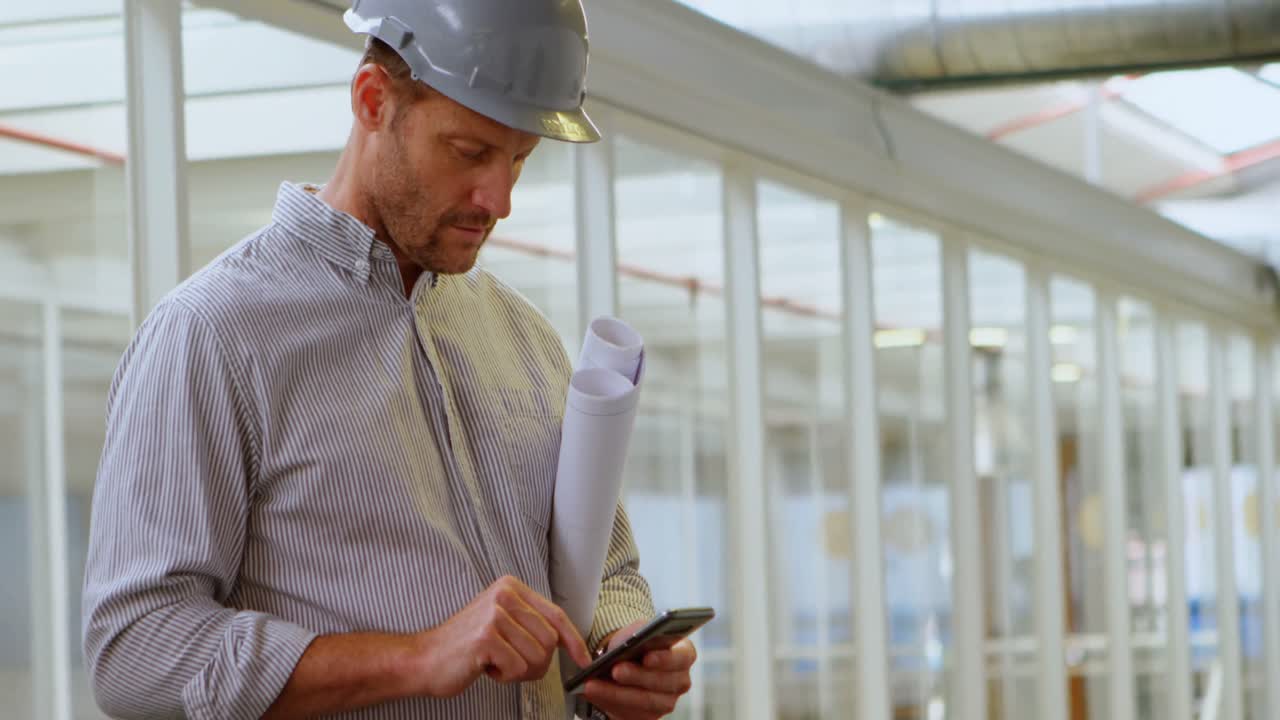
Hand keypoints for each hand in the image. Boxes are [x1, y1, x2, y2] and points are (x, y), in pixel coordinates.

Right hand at [412, 575, 590, 697]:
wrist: (425, 659)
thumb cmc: (466, 646)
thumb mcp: (502, 623)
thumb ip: (531, 624)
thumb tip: (567, 640)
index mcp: (511, 587)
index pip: (556, 615)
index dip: (574, 640)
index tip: (584, 658)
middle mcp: (504, 594)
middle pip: (549, 641)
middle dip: (535, 663)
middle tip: (509, 663)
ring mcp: (494, 614)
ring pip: (537, 657)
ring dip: (518, 670)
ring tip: (495, 661)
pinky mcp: (486, 637)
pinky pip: (518, 669)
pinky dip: (504, 676)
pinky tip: (485, 667)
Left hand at [582, 618, 696, 719]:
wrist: (625, 659)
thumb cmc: (634, 643)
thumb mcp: (636, 631)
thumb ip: (637, 635)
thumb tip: (629, 643)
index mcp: (684, 654)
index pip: (681, 657)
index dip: (665, 659)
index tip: (646, 657)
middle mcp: (680, 680)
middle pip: (661, 682)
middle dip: (635, 677)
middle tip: (615, 670)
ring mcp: (667, 701)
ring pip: (644, 702)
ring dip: (616, 693)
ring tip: (593, 684)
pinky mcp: (649, 716)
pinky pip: (631, 714)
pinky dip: (609, 703)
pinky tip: (594, 693)